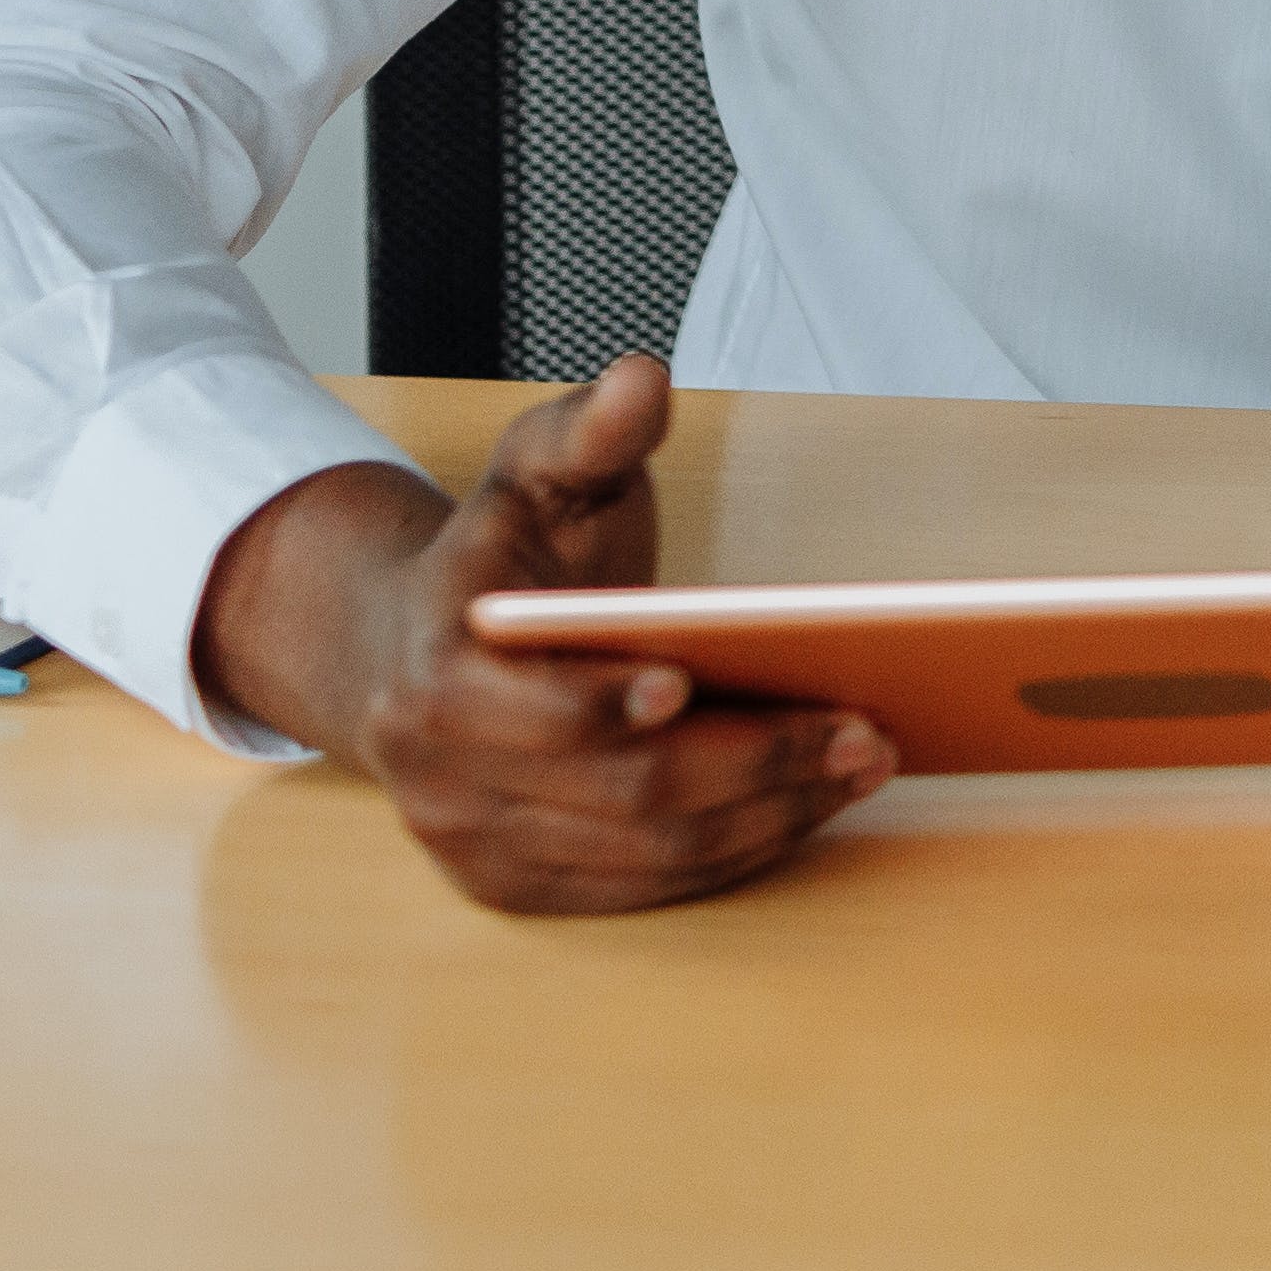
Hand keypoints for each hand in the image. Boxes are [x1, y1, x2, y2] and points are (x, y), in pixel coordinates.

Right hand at [192, 353, 888, 915]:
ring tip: (863, 765)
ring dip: (767, 819)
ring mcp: (472, 842)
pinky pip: (640, 892)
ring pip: (643, 856)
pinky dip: (733, 857)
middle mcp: (440, 772)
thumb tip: (641, 378)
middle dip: (754, 766)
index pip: (534, 709)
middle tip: (865, 732)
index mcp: (437, 666)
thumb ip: (592, 428)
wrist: (405, 643)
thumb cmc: (505, 552)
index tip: (694, 680)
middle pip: (619, 795)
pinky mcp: (513, 887)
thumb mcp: (541, 469)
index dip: (609, 704)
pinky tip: (805, 809)